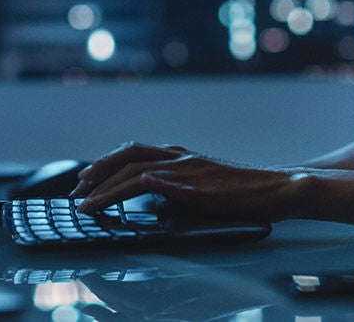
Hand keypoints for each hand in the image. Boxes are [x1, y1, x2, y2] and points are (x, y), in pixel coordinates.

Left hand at [69, 141, 301, 220]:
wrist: (275, 188)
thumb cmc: (246, 194)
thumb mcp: (205, 189)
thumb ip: (180, 189)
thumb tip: (159, 200)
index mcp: (181, 157)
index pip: (135, 152)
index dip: (107, 163)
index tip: (87, 179)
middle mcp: (180, 156)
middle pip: (128, 153)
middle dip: (98, 170)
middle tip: (77, 189)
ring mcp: (187, 167)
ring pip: (134, 168)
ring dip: (106, 185)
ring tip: (86, 201)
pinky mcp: (194, 183)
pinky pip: (153, 182)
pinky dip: (130, 189)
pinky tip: (115, 197)